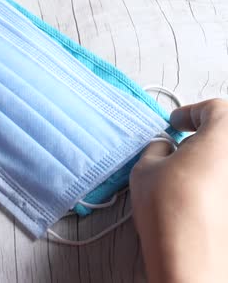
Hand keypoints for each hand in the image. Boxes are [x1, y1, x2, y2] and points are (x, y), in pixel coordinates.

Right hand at [130, 99, 227, 282]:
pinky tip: (199, 192)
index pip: (214, 109)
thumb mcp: (145, 167)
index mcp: (225, 134)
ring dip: (213, 158)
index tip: (175, 122)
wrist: (191, 256)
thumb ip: (157, 148)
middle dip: (206, 133)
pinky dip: (218, 179)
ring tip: (187, 170)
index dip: (190, 113)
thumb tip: (165, 148)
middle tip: (183, 142)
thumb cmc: (170, 208)